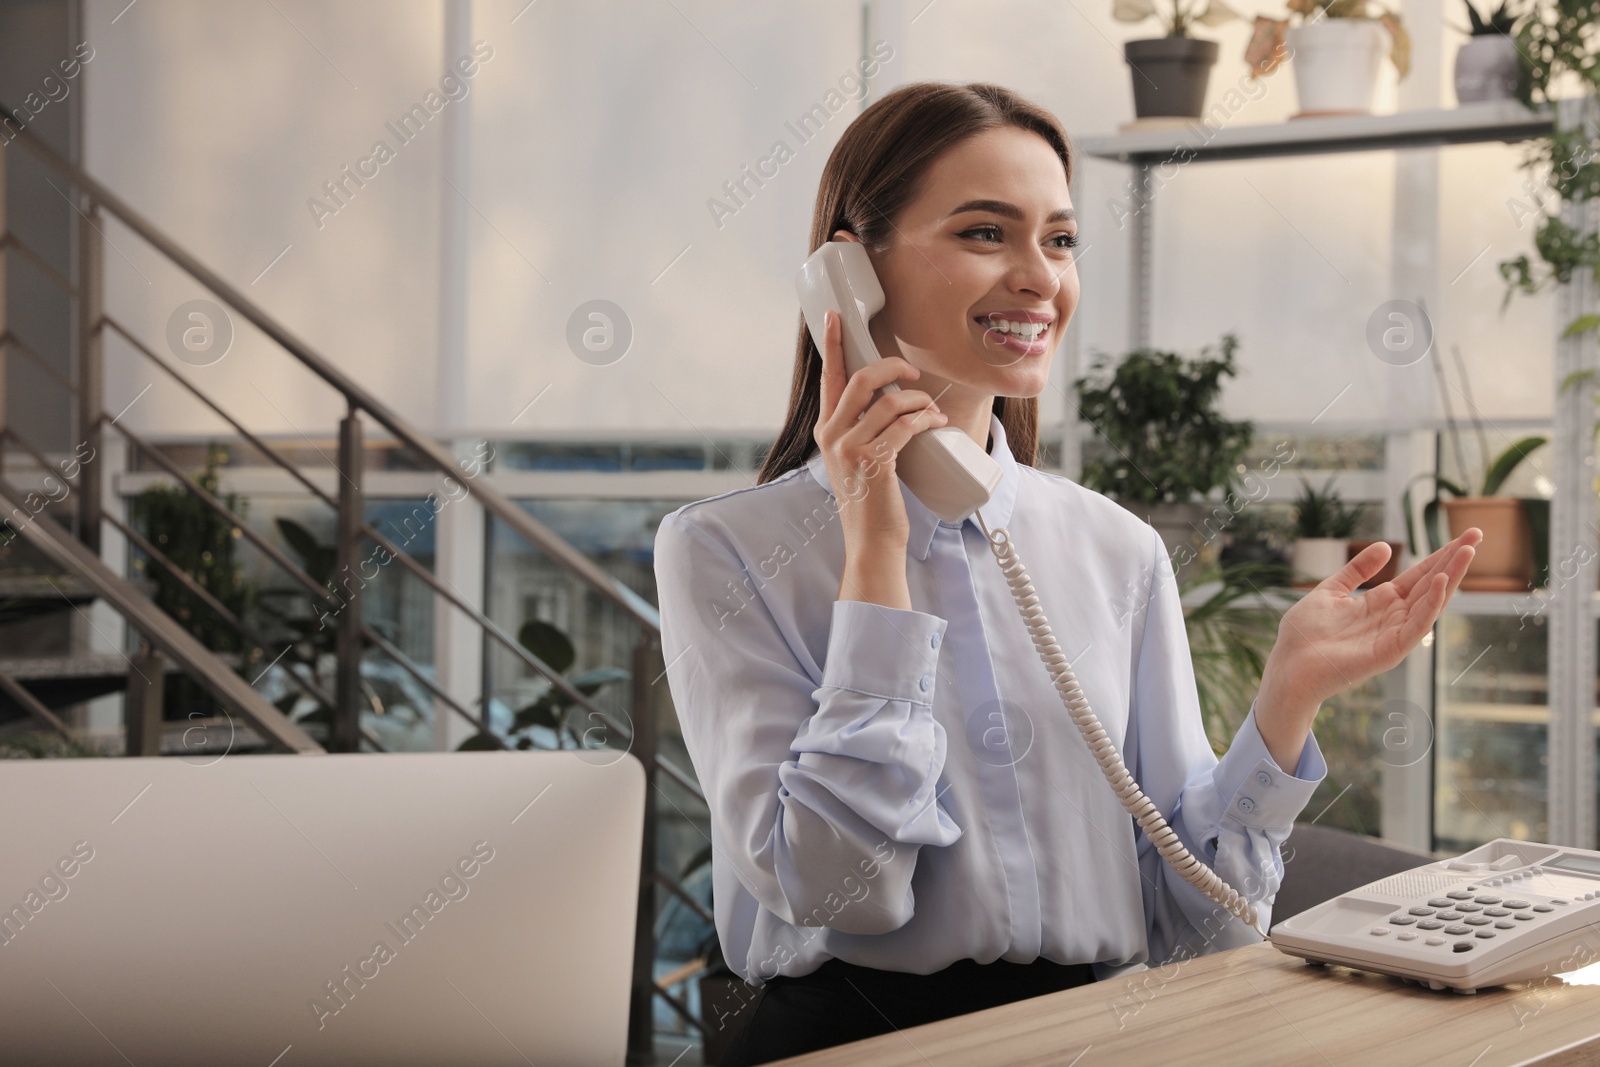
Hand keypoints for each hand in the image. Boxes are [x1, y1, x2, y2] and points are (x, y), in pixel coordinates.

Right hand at [813, 309, 945, 604]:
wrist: (872, 540)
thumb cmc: (872, 500)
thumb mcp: (857, 459)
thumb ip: (863, 429)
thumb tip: (891, 400)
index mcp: (826, 430)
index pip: (828, 378)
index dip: (831, 345)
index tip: (834, 317)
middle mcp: (831, 436)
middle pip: (860, 379)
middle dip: (892, 367)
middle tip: (912, 372)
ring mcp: (849, 449)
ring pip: (889, 401)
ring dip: (919, 400)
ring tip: (931, 410)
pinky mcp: (873, 462)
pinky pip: (905, 425)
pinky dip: (926, 419)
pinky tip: (936, 423)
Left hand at [1261, 528, 1483, 714]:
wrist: (1289, 664)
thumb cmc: (1305, 633)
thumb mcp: (1331, 590)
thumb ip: (1357, 570)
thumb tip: (1386, 546)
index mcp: (1381, 602)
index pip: (1419, 575)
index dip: (1439, 555)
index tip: (1462, 535)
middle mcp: (1394, 617)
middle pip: (1431, 584)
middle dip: (1453, 559)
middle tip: (1477, 534)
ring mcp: (1395, 634)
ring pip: (1431, 602)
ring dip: (1450, 577)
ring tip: (1467, 551)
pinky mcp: (1391, 651)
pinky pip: (1417, 625)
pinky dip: (1431, 604)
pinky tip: (1441, 581)